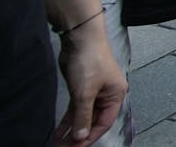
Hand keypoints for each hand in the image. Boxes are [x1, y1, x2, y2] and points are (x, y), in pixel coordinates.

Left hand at [53, 25, 126, 145]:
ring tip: (59, 143)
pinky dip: (68, 120)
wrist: (80, 39)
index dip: (90, 136)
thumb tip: (81, 137)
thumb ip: (83, 116)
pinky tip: (60, 131)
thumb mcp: (86, 92)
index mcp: (115, 95)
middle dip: (80, 135)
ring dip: (72, 129)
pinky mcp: (81, 88)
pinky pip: (75, 109)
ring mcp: (93, 92)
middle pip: (93, 121)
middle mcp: (106, 96)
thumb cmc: (90, 62)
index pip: (104, 122)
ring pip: (83, 116)